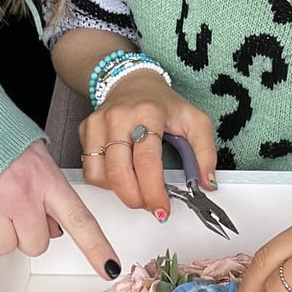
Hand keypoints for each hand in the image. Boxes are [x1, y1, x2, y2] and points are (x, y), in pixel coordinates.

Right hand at [0, 140, 121, 279]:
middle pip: (36, 245)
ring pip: (5, 247)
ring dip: (0, 232)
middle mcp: (22, 194)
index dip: (96, 247)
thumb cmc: (1, 140)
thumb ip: (49, 193)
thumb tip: (54, 228)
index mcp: (47, 179)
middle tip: (17, 208)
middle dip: (27, 233)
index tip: (110, 268)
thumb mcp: (38, 159)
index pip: (80, 220)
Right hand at [78, 71, 217, 220]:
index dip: (153, 191)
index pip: (147, 161)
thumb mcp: (195, 120)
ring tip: (138, 188)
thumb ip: (205, 152)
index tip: (162, 209)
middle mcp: (118, 117)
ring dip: (120, 192)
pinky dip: (106, 182)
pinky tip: (123, 176)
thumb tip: (207, 183)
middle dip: (136, 198)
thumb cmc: (163, 104)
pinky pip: (90, 169)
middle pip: (119, 172)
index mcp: (147, 113)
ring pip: (101, 175)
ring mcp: (98, 123)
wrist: (133, 82)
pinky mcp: (85, 130)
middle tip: (151, 205)